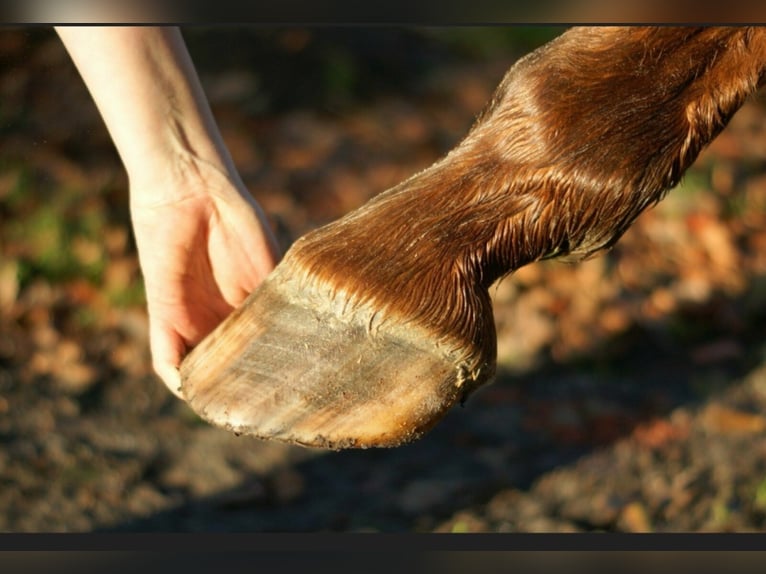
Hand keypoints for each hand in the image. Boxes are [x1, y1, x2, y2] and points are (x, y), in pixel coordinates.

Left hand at [130, 169, 279, 395]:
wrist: (193, 186)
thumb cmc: (236, 217)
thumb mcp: (267, 263)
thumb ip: (274, 299)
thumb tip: (300, 338)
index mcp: (245, 306)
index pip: (256, 348)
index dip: (268, 370)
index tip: (288, 394)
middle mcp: (217, 317)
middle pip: (225, 363)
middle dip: (237, 388)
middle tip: (260, 411)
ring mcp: (190, 316)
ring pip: (196, 365)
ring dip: (206, 389)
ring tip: (227, 411)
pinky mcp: (164, 310)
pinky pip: (164, 352)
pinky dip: (175, 375)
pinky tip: (192, 393)